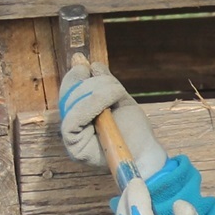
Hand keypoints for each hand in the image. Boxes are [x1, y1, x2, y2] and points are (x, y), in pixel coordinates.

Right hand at [58, 62, 166, 177]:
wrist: (146, 152)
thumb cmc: (134, 128)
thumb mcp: (119, 99)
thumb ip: (104, 83)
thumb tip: (89, 63)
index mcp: (79, 114)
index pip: (68, 91)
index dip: (75, 76)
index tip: (86, 65)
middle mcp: (71, 126)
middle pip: (69, 96)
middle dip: (92, 84)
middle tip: (113, 86)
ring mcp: (71, 139)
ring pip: (71, 105)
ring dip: (96, 92)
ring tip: (117, 94)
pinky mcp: (75, 148)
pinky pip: (72, 121)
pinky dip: (90, 106)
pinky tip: (108, 103)